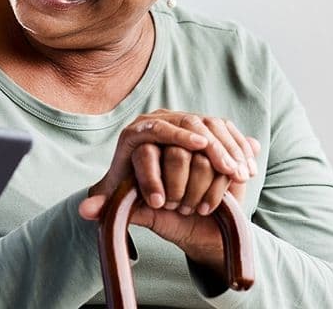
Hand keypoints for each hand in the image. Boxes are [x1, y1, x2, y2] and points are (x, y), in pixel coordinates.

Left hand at [78, 110, 260, 273]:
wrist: (170, 195)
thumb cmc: (145, 200)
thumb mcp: (127, 205)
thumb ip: (108, 207)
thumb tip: (85, 211)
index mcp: (135, 134)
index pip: (154, 128)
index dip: (176, 136)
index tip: (197, 147)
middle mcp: (159, 120)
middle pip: (187, 123)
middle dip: (210, 146)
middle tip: (225, 167)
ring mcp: (186, 121)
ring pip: (210, 125)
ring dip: (228, 149)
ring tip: (237, 173)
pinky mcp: (208, 127)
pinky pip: (227, 130)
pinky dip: (239, 148)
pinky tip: (246, 169)